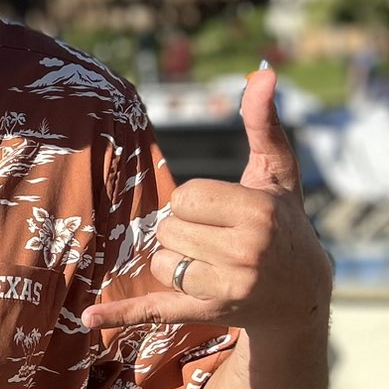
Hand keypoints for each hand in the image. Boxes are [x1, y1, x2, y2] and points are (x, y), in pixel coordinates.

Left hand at [82, 66, 331, 338]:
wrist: (301, 295)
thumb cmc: (284, 223)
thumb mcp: (277, 175)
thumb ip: (263, 124)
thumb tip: (263, 71)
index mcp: (259, 214)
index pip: (187, 197)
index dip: (197, 203)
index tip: (225, 214)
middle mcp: (247, 253)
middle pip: (170, 229)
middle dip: (186, 231)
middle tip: (221, 241)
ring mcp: (227, 288)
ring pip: (160, 262)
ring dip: (175, 260)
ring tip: (213, 264)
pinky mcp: (206, 313)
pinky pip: (152, 310)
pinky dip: (118, 315)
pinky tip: (87, 317)